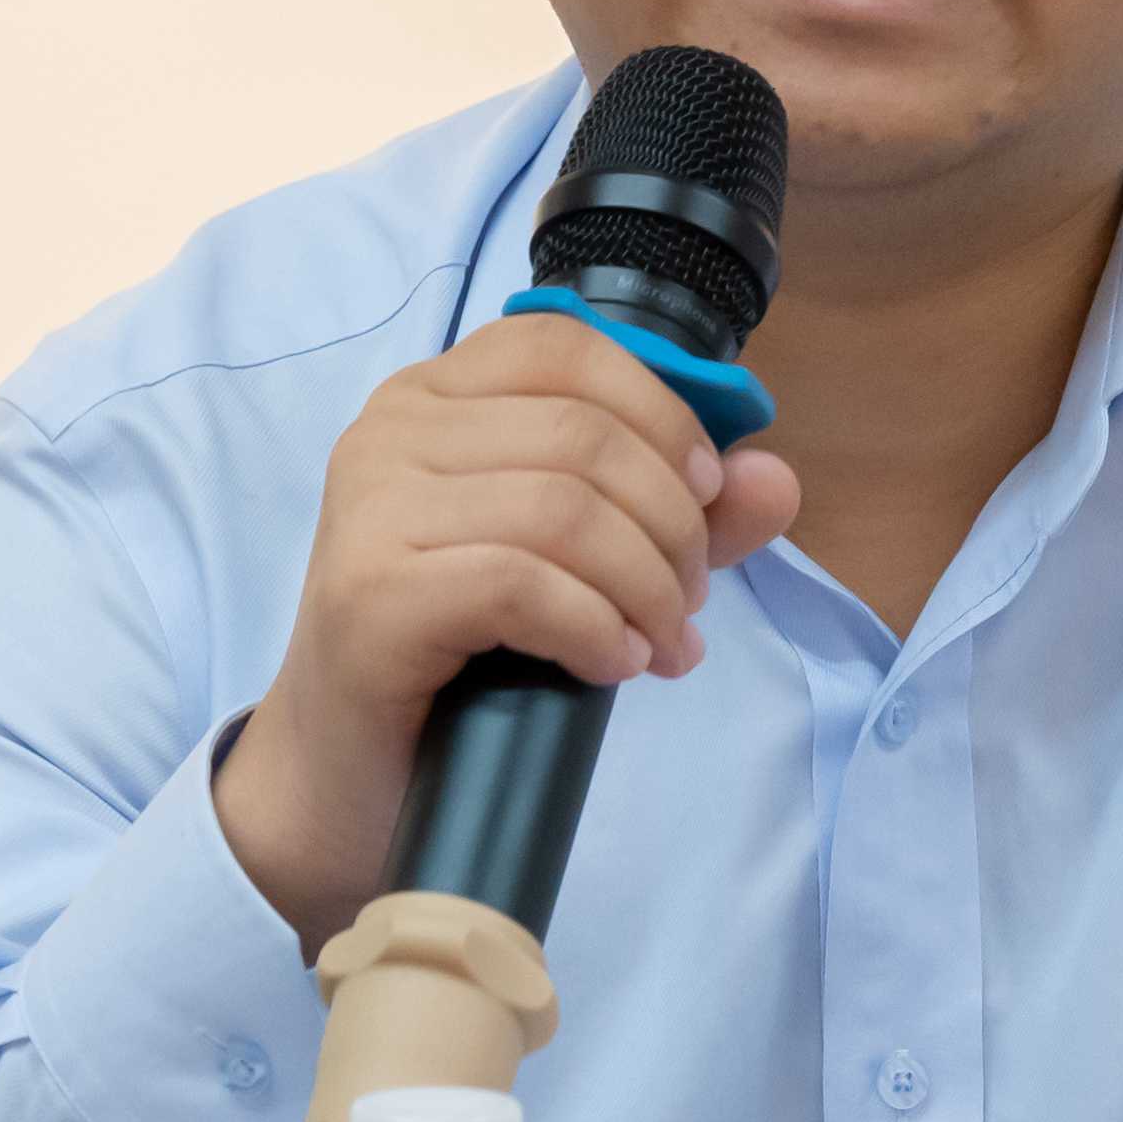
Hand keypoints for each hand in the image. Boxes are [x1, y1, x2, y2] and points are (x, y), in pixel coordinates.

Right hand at [215, 314, 803, 947]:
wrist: (346, 774)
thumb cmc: (459, 655)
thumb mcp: (578, 563)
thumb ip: (677, 512)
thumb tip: (777, 479)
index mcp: (432, 395)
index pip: (568, 347)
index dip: (662, 411)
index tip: (706, 494)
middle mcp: (388, 431)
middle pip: (584, 434)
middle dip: (672, 523)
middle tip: (687, 601)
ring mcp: (369, 509)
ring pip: (564, 508)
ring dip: (645, 584)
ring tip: (660, 641)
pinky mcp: (371, 595)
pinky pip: (522, 584)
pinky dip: (594, 627)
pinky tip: (612, 664)